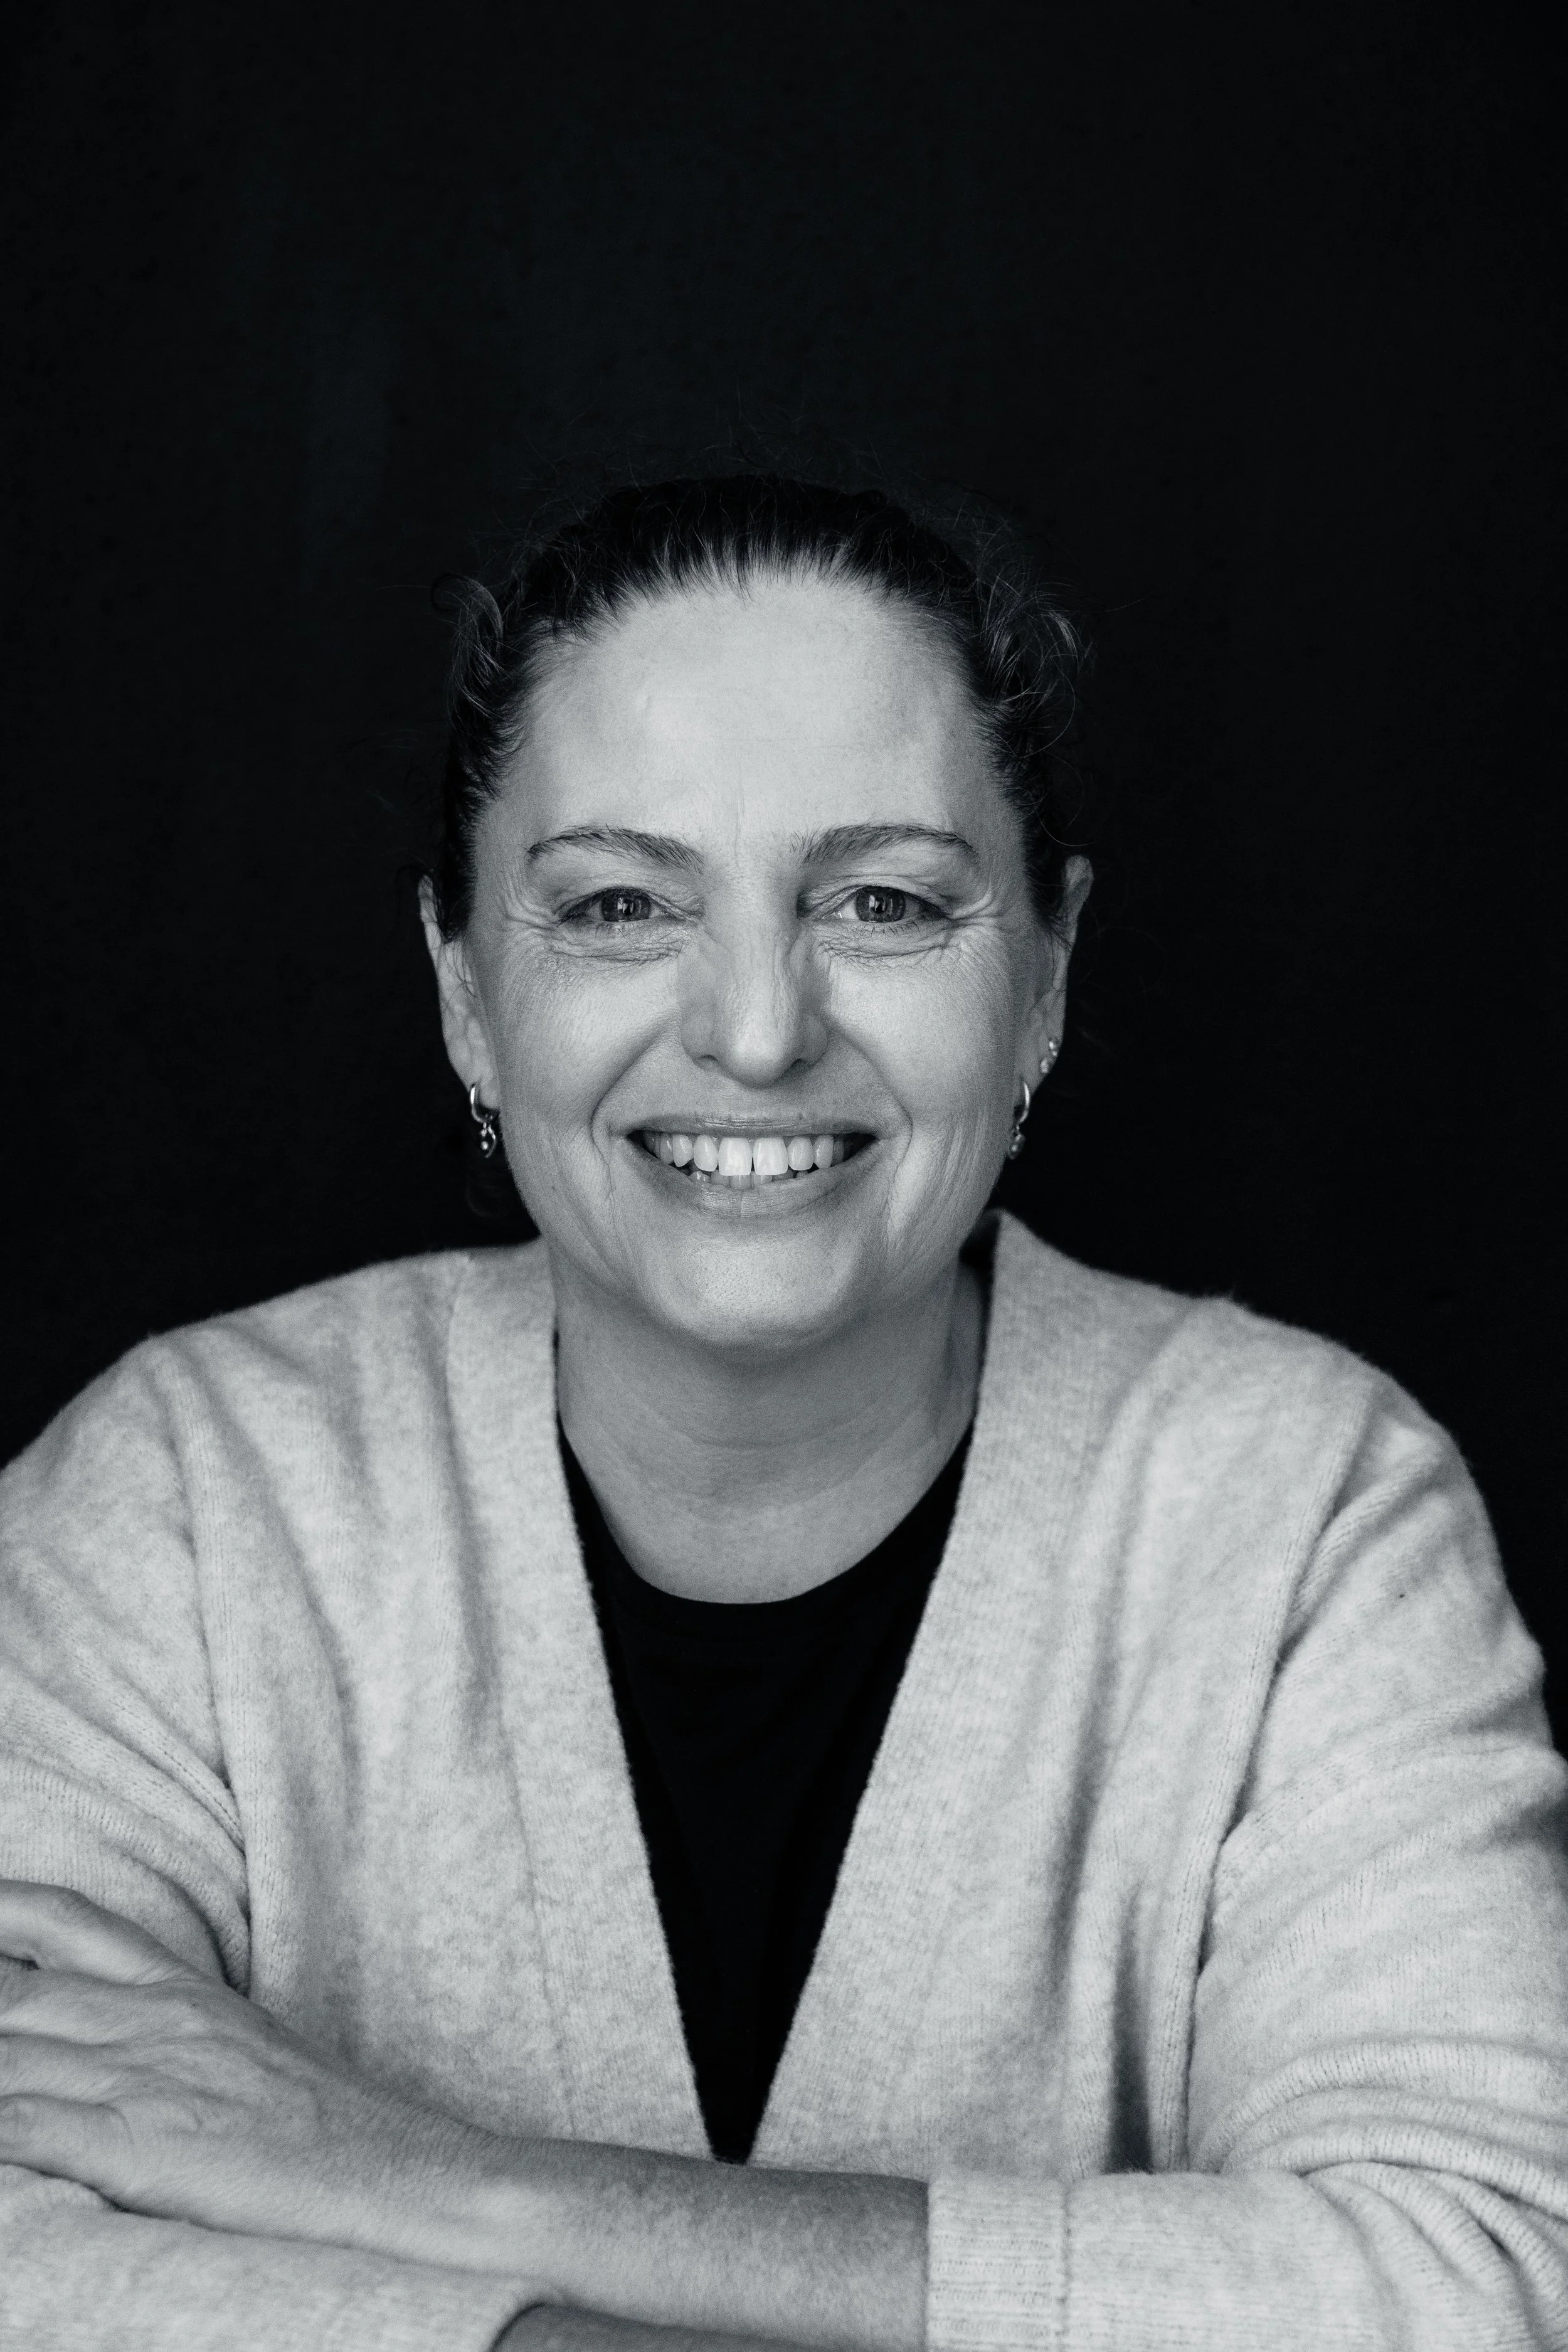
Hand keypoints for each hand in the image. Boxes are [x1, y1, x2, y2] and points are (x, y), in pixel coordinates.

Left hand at [0, 1879, 552, 2289]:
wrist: (403, 2173)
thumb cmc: (329, 2129)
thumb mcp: (243, 2049)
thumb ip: (168, 2035)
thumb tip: (102, 2047)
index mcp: (182, 1992)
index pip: (69, 1922)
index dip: (4, 1907)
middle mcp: (155, 2020)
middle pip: (14, 1993)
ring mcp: (145, 2078)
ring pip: (8, 2056)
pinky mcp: (138, 2144)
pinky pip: (23, 2128)